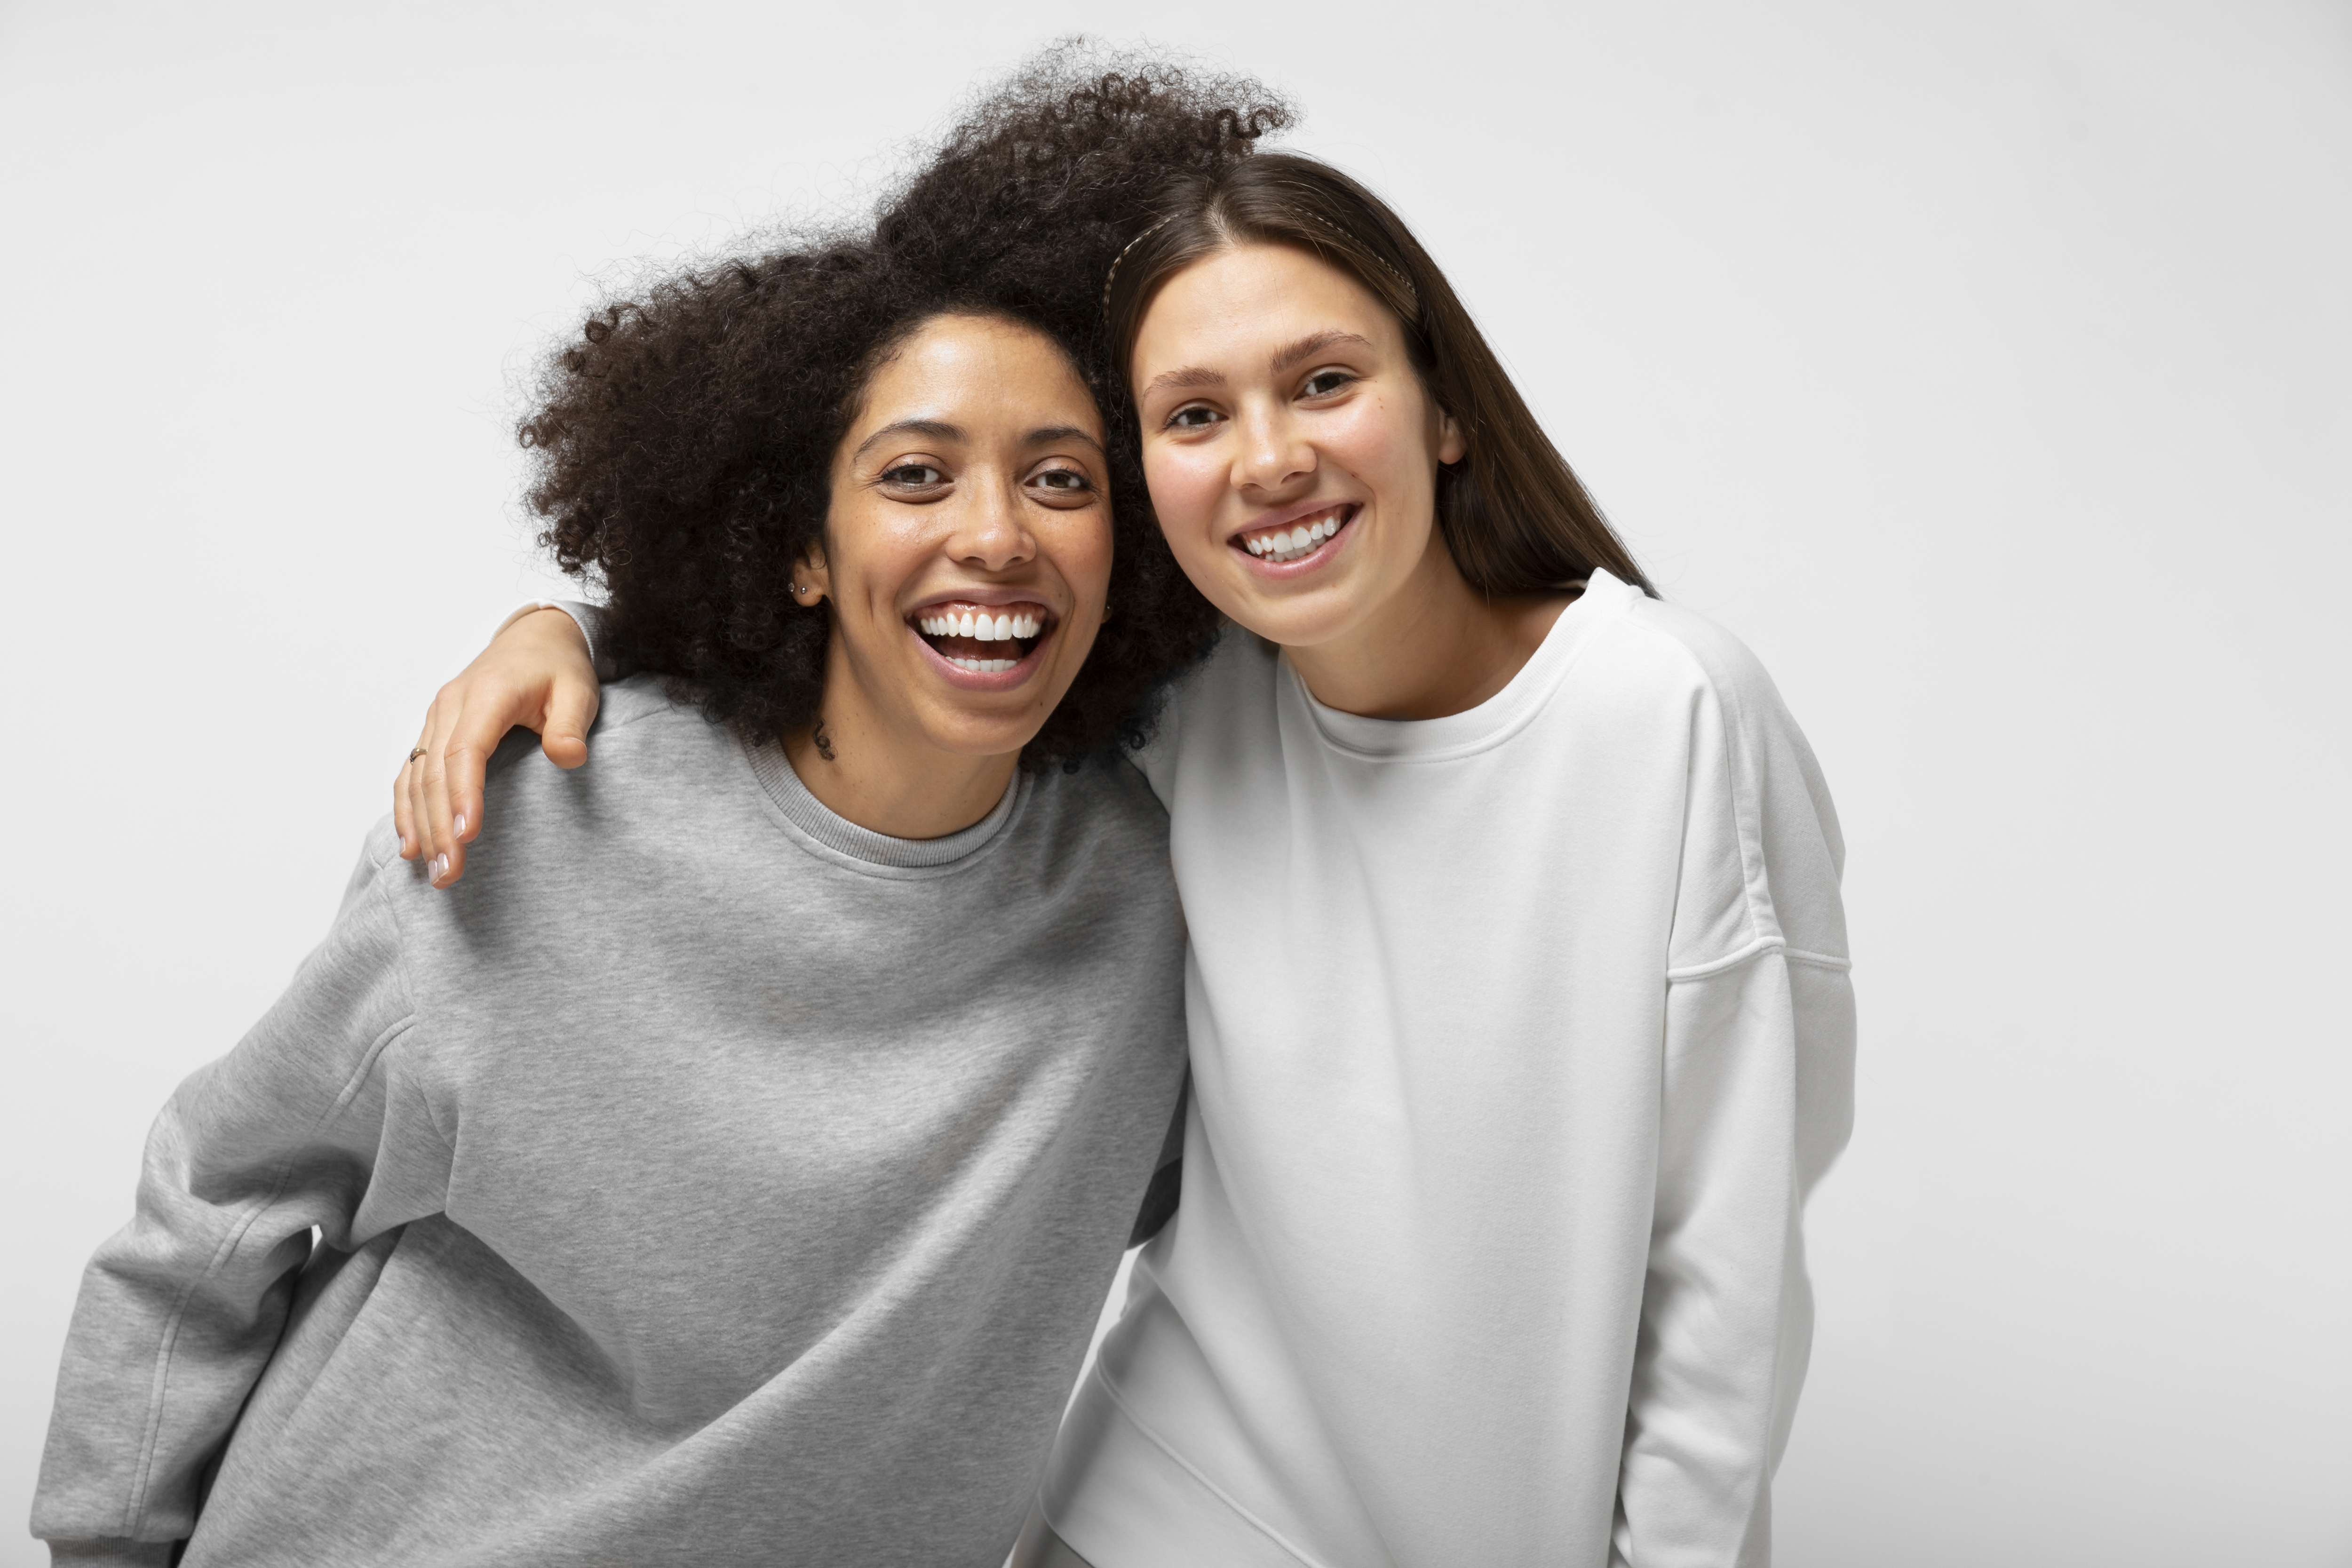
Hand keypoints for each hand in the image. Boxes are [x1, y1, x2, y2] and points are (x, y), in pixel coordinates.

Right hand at [394, 608, 599, 886]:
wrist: (534, 640)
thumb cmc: (558, 668)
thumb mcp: (579, 690)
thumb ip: (572, 724)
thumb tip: (569, 757)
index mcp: (486, 694)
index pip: (466, 750)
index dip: (463, 795)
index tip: (467, 836)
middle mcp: (451, 705)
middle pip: (435, 772)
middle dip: (439, 826)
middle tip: (449, 874)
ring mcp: (437, 718)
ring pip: (417, 777)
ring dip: (420, 826)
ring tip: (433, 871)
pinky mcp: (433, 731)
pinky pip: (410, 773)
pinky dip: (407, 809)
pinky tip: (411, 845)